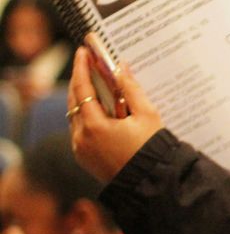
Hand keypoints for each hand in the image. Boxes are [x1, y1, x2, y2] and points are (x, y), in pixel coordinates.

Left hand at [66, 47, 163, 182]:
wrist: (147, 181)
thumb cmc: (150, 147)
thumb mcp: (146, 114)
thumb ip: (131, 88)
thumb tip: (121, 67)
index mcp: (94, 126)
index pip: (82, 89)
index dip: (82, 68)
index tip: (83, 52)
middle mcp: (81, 137)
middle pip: (74, 100)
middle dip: (79, 79)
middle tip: (87, 61)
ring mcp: (80, 148)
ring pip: (74, 115)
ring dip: (82, 96)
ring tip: (93, 80)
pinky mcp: (83, 156)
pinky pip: (79, 128)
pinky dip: (85, 113)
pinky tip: (98, 105)